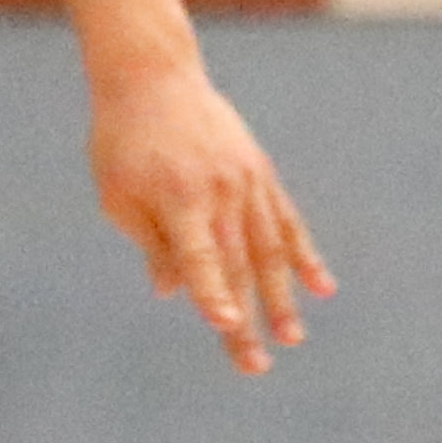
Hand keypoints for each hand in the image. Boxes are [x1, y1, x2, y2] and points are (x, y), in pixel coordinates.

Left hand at [90, 56, 331, 376]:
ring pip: (269, 250)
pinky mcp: (260, 174)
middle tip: (255, 366)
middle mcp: (221, 193)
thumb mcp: (119, 195)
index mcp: (180, 199)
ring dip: (282, 297)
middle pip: (238, 266)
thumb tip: (173, 292)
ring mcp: (247, 183)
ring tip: (292, 337)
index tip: (226, 327)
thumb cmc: (123, 141)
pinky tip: (323, 287)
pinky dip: (304, 255)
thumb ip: (150, 243)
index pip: (200, 257)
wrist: (154, 76)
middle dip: (248, 319)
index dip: (212, 294)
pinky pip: (287, 222)